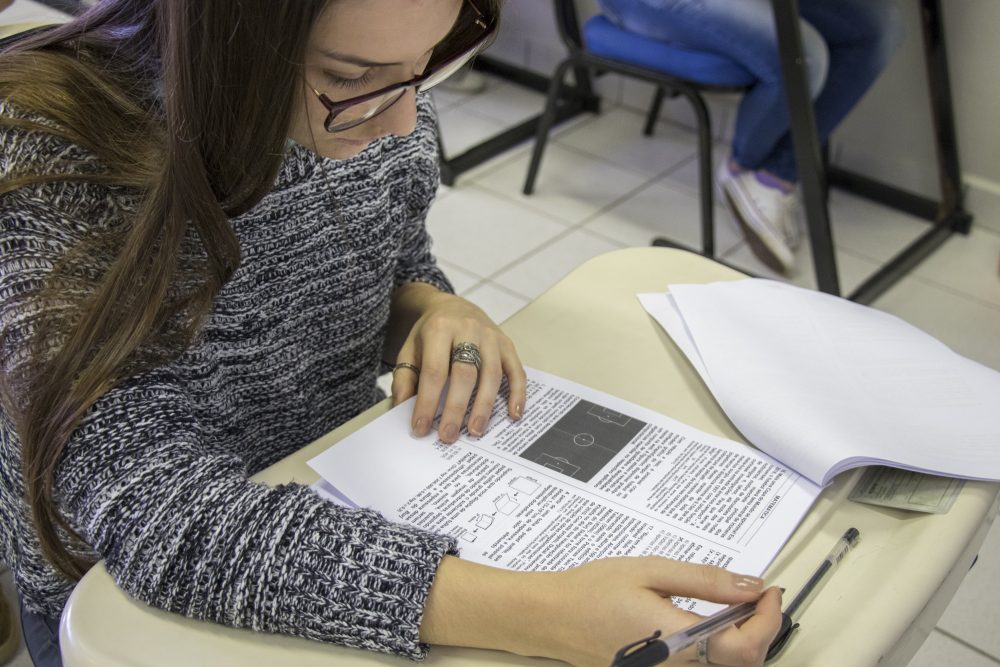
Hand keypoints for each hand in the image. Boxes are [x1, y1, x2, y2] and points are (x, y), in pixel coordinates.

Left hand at [390, 290, 526, 442]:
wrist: (452, 306)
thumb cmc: (429, 334)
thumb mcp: (410, 350)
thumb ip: (405, 379)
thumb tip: (402, 411)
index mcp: (439, 329)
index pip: (434, 371)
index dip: (428, 402)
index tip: (422, 428)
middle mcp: (468, 329)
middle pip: (465, 374)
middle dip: (456, 408)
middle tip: (449, 435)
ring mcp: (491, 336)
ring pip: (491, 374)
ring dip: (484, 406)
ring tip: (475, 431)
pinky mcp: (507, 344)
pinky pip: (516, 370)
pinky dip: (517, 393)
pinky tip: (513, 414)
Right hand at [421, 556, 781, 666]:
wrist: (553, 615)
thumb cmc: (592, 591)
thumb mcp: (651, 570)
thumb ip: (705, 581)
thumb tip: (748, 586)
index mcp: (678, 641)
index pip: (746, 647)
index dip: (769, 620)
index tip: (770, 592)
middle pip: (743, 665)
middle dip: (762, 631)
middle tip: (760, 597)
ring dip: (744, 642)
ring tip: (738, 607)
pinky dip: (719, 649)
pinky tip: (712, 623)